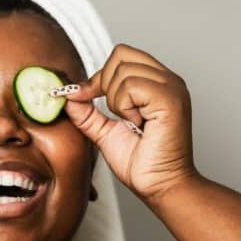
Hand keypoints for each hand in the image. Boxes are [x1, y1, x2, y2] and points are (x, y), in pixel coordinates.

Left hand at [61, 43, 200, 205]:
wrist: (159, 186)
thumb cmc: (143, 164)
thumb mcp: (105, 132)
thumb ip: (87, 113)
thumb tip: (68, 95)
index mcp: (156, 83)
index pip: (121, 55)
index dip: (99, 75)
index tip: (87, 98)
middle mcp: (167, 80)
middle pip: (120, 55)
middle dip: (105, 85)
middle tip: (116, 114)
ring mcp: (172, 87)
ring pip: (123, 70)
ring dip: (117, 102)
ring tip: (132, 123)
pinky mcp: (170, 99)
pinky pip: (131, 86)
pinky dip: (125, 107)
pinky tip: (138, 124)